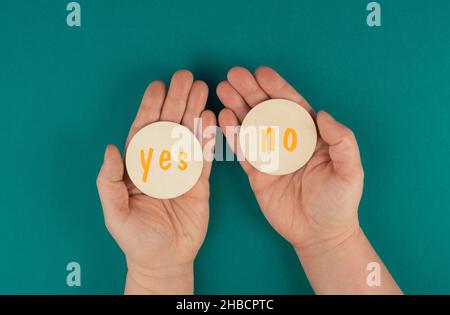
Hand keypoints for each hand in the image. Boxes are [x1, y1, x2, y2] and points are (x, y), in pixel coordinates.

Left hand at [97, 70, 215, 293]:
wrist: (165, 260)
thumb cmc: (136, 238)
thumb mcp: (116, 213)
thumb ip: (110, 181)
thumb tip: (110, 148)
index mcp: (138, 167)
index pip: (144, 131)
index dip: (150, 108)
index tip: (158, 86)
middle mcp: (161, 163)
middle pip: (169, 126)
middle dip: (177, 101)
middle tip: (186, 76)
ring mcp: (182, 171)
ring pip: (189, 135)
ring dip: (195, 111)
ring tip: (203, 88)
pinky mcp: (200, 182)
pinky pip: (205, 156)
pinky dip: (209, 138)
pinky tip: (213, 118)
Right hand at [217, 66, 363, 256]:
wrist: (321, 234)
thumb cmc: (339, 202)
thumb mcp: (350, 171)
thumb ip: (342, 141)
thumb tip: (322, 114)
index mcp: (311, 135)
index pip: (292, 105)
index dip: (277, 88)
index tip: (262, 73)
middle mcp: (288, 140)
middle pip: (267, 110)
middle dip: (251, 91)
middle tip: (233, 74)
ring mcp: (271, 156)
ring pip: (251, 125)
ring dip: (237, 106)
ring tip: (222, 89)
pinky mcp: (257, 173)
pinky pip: (242, 151)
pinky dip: (232, 135)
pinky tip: (223, 118)